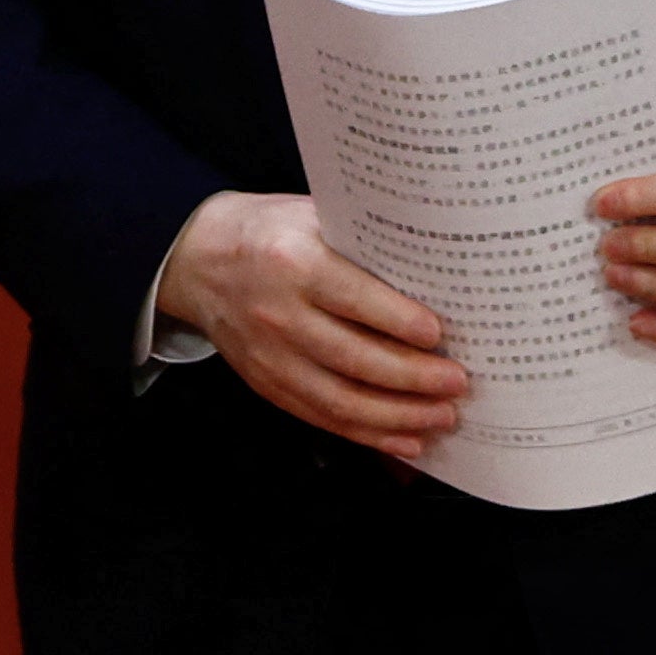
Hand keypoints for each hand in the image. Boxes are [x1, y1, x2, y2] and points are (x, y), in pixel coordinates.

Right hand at [154, 190, 466, 459]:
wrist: (197, 259)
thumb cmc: (267, 232)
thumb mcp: (310, 217)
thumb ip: (361, 244)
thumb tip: (434, 274)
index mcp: (293, 262)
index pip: (356, 300)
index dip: (403, 323)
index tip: (442, 336)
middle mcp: (279, 313)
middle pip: (357, 359)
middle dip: (415, 379)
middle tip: (458, 383)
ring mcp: (270, 356)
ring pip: (343, 401)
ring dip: (400, 416)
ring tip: (443, 416)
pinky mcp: (267, 384)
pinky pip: (323, 418)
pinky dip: (369, 435)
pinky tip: (406, 437)